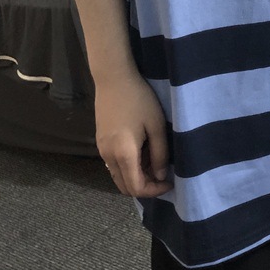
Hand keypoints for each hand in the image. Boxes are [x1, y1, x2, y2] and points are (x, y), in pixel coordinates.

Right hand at [95, 71, 172, 198]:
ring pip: (118, 177)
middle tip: (162, 176)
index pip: (137, 187)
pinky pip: (113, 165)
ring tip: (153, 163)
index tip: (170, 182)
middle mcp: (108, 157)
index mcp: (123, 154)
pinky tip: (141, 153)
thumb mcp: (156, 125)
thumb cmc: (139, 99)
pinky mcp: (100, 142)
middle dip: (145, 186)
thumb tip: (161, 175)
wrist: (114, 79)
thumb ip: (159, 153)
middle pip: (125, 187)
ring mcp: (101, 150)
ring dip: (135, 177)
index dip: (154, 190)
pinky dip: (127, 167)